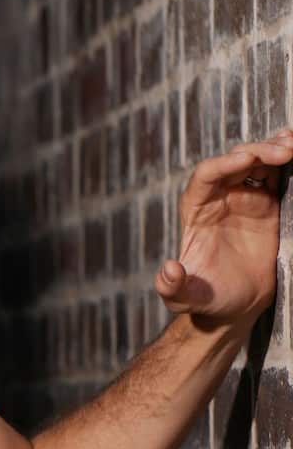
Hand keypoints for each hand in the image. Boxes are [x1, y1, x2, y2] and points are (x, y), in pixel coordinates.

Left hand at [155, 128, 292, 328]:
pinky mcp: (266, 204)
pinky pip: (275, 175)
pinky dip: (285, 160)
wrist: (235, 305)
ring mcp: (243, 198)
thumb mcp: (185, 298)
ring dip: (273, 149)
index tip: (247, 159)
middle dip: (257, 151)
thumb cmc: (207, 297)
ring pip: (257, 161)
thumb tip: (169, 270)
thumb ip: (172, 286)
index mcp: (196, 210)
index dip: (225, 163)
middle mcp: (218, 198)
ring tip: (292, 144)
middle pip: (234, 161)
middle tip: (283, 150)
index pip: (206, 176)